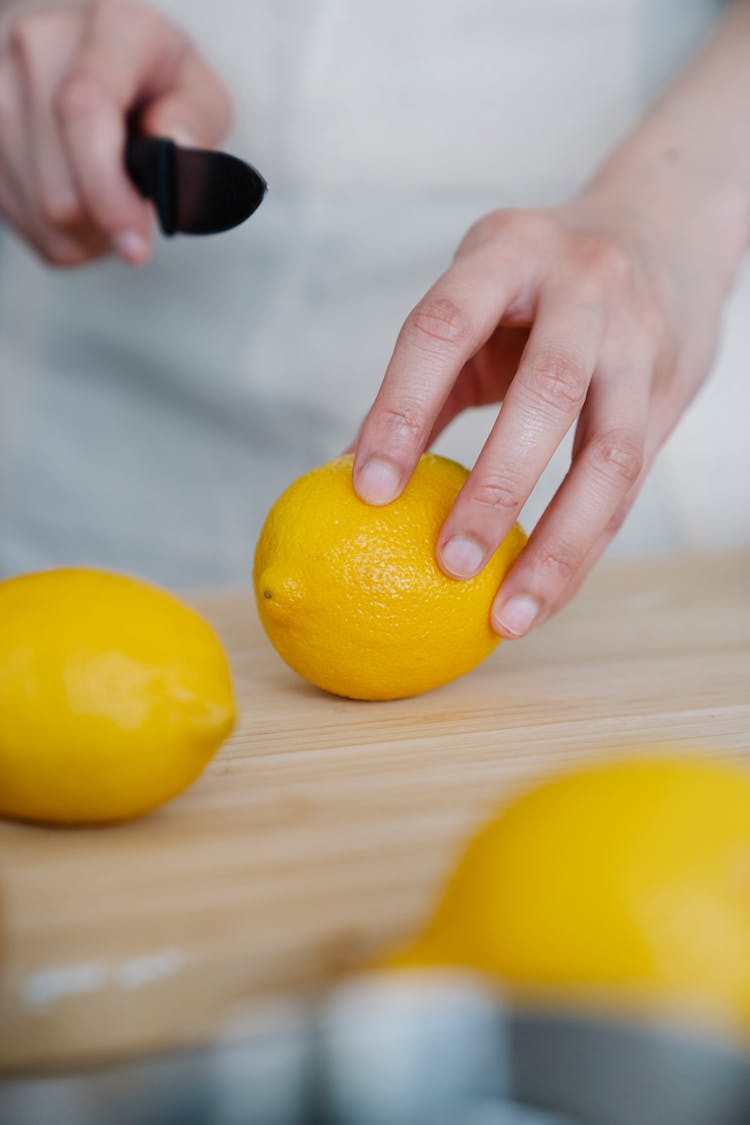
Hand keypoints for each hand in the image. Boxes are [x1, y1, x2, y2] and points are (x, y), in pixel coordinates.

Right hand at [0, 0, 231, 265]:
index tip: (136, 246)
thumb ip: (194, 123)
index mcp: (111, 25)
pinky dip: (61, 234)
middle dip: (108, 225)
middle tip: (138, 219)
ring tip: (112, 204)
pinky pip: (21, 220)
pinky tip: (83, 204)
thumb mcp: (198, 94)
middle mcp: (39, 45)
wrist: (95, 57)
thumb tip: (174, 150)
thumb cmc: (155, 83)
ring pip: (40, 212)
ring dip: (87, 234)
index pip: (85, 110)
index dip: (108, 190)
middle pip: (60, 187)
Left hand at [352, 199, 722, 637]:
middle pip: (547, 392)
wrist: (667, 228)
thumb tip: (351, 479)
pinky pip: (631, 482)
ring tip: (508, 616)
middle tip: (449, 566)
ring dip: (558, 545)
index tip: (368, 491)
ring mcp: (640, 339)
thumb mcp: (475, 295)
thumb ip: (422, 381)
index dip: (403, 408)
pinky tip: (544, 593)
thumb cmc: (539, 283)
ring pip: (610, 454)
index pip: (445, 328)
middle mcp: (585, 287)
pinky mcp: (671, 390)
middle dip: (496, 487)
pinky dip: (585, 546)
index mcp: (510, 252)